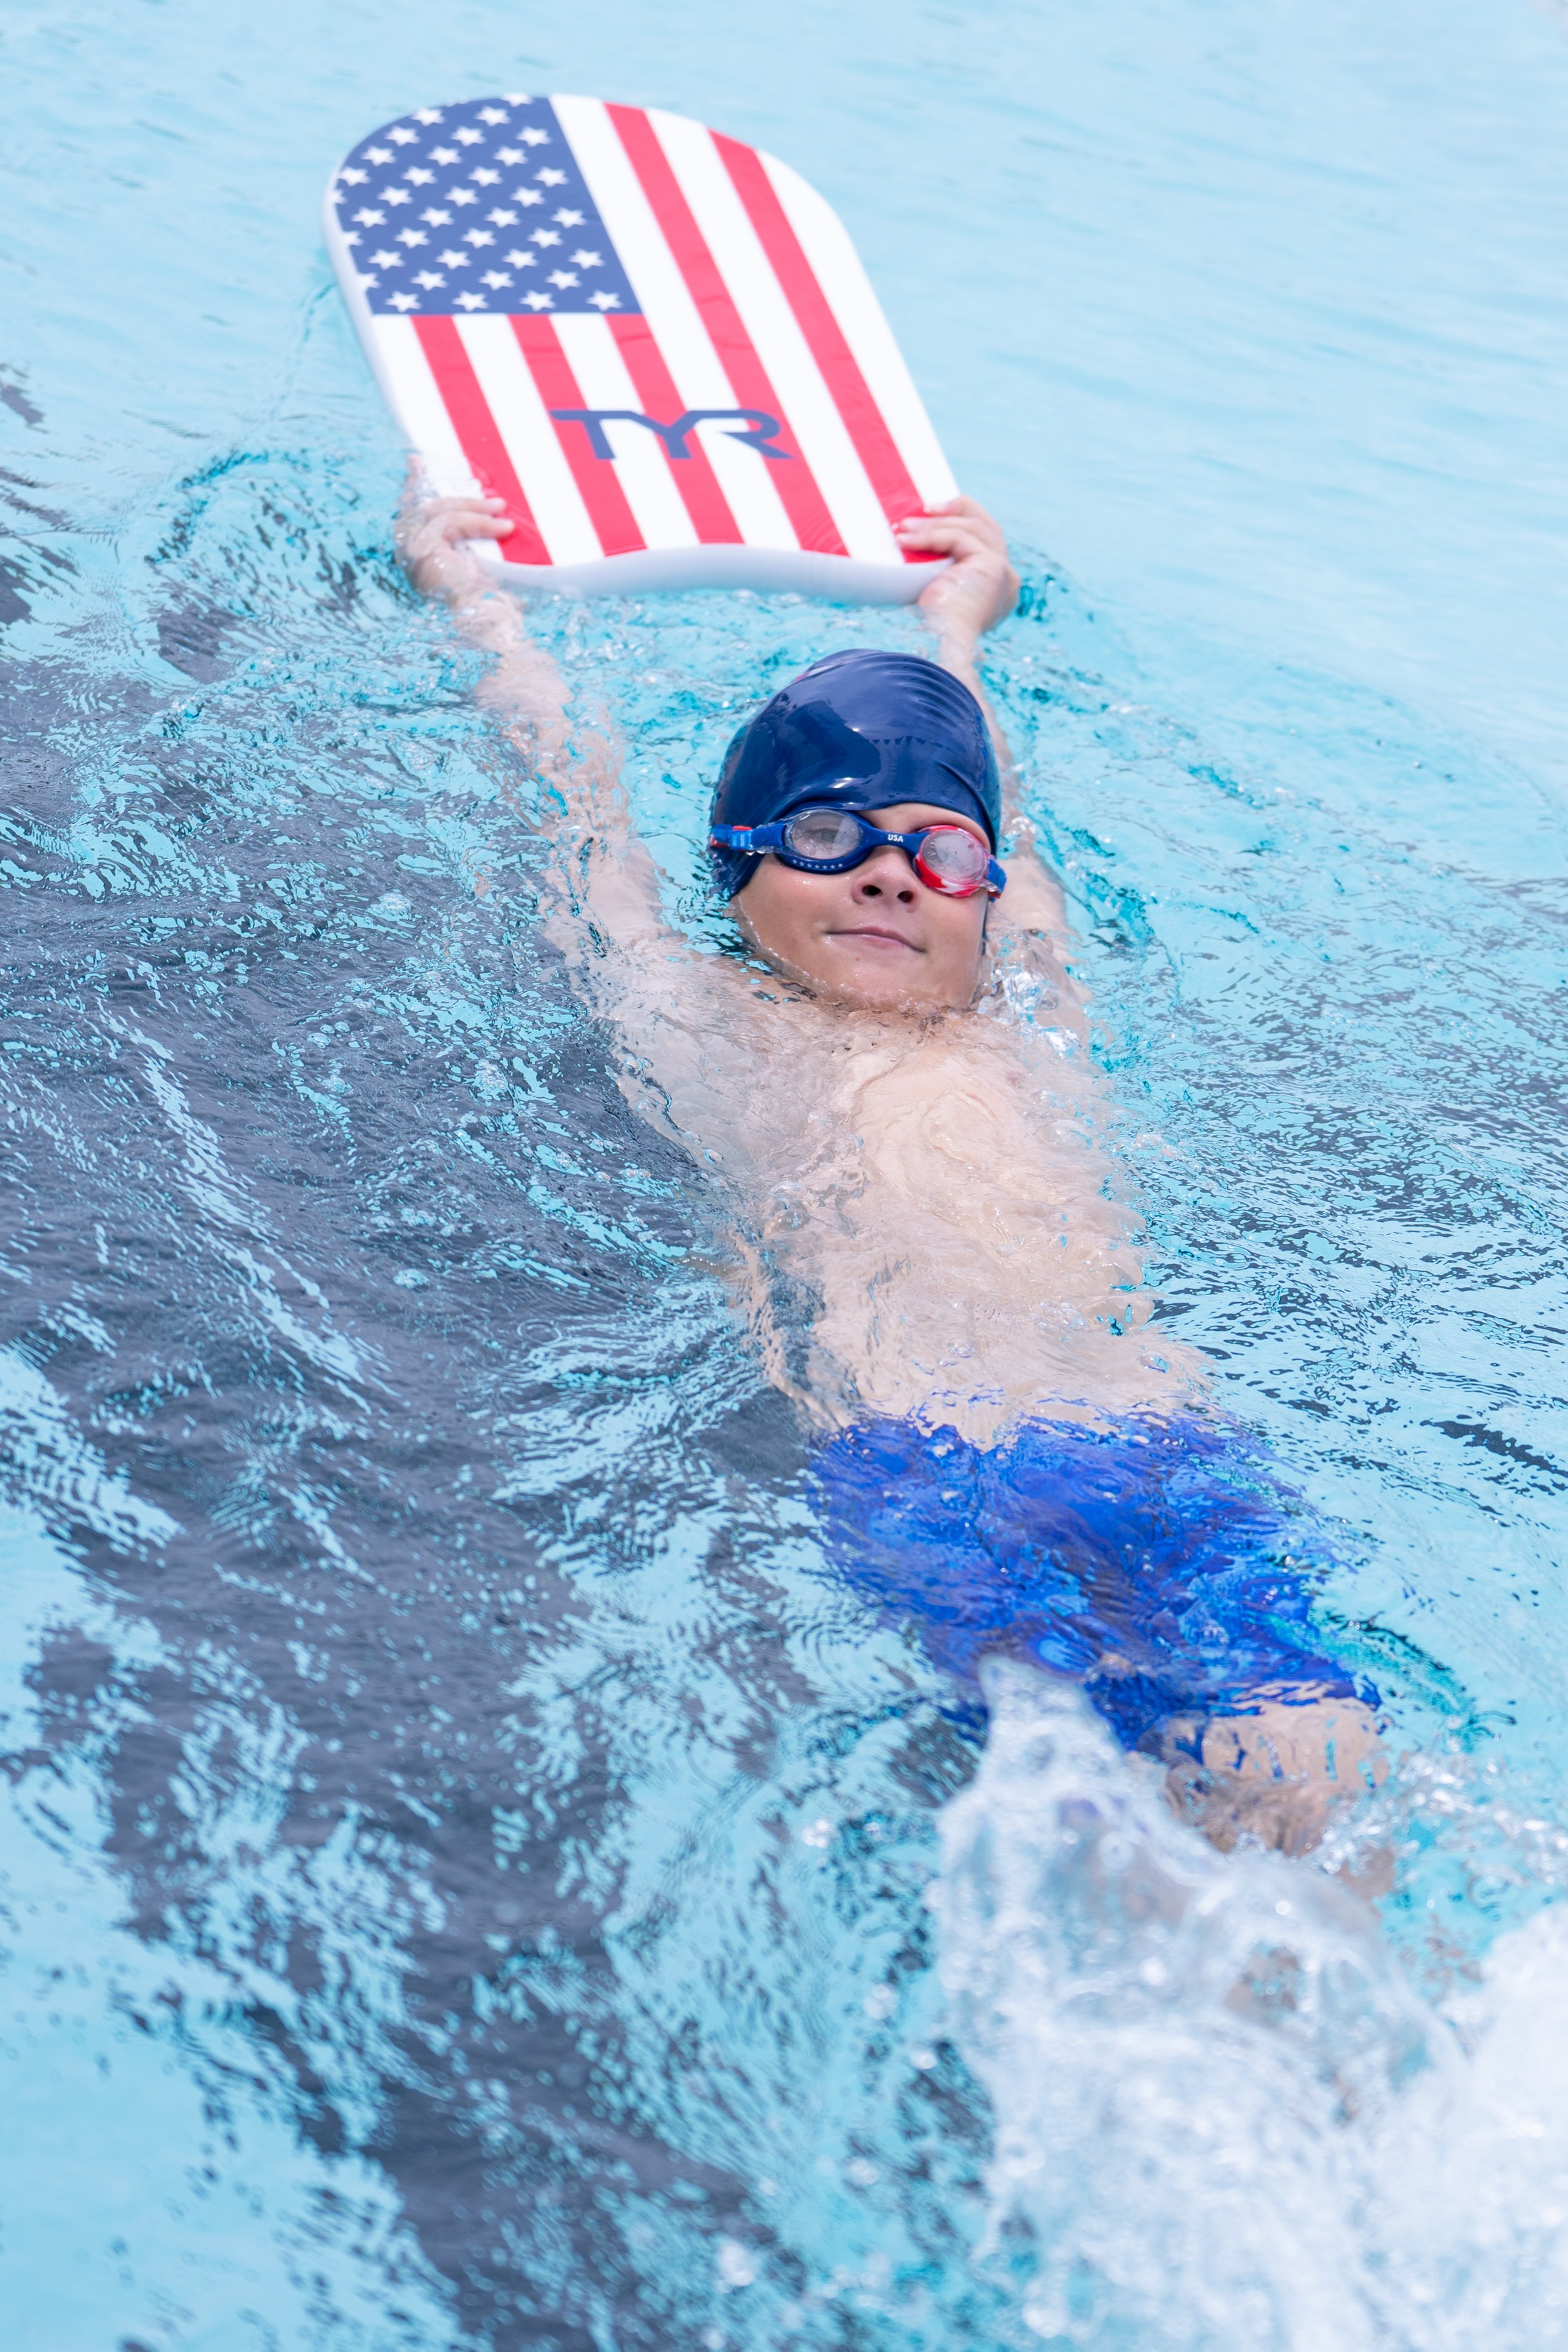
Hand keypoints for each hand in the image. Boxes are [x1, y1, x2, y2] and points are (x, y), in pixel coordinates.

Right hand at [396, 465, 514, 599]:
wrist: (483, 625)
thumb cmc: (483, 605)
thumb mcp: (476, 564)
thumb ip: (470, 539)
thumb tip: (493, 513)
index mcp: (416, 556)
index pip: (411, 513)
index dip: (413, 485)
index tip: (415, 461)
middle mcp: (408, 555)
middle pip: (423, 507)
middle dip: (459, 497)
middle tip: (494, 498)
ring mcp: (412, 552)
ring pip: (438, 511)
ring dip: (475, 508)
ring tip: (505, 512)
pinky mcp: (423, 550)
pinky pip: (450, 522)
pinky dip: (479, 521)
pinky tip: (502, 526)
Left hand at [897, 496, 1018, 648]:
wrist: (935, 649)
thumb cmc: (926, 633)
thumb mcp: (934, 595)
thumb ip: (938, 574)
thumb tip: (910, 547)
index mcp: (996, 592)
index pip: (985, 545)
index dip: (962, 525)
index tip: (932, 519)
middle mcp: (1007, 582)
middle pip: (987, 528)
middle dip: (957, 510)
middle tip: (924, 509)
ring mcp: (1004, 573)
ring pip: (974, 528)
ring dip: (935, 524)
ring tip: (902, 528)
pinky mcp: (993, 567)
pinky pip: (960, 537)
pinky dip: (931, 535)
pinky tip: (907, 539)